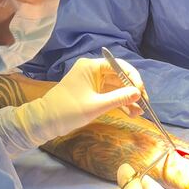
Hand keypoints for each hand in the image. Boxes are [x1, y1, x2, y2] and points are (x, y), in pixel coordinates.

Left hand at [27, 57, 143, 141]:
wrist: (44, 122)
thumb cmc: (68, 110)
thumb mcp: (96, 106)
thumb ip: (119, 98)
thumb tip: (138, 93)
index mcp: (92, 67)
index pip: (119, 66)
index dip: (133, 78)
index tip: (141, 92)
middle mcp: (93, 70)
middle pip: (119, 77)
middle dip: (132, 91)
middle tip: (144, 105)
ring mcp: (92, 81)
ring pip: (116, 87)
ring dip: (127, 99)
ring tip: (139, 113)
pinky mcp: (91, 92)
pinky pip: (110, 94)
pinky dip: (119, 102)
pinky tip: (130, 112)